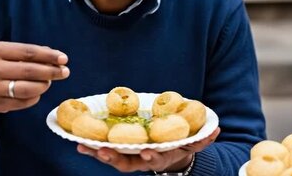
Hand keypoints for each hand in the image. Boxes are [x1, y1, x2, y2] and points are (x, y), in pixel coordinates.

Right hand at [0, 42, 68, 112]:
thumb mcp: (8, 52)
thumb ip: (30, 53)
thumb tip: (55, 56)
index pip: (28, 52)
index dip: (48, 56)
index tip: (63, 59)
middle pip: (29, 71)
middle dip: (51, 71)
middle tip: (65, 72)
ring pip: (26, 89)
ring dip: (44, 85)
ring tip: (49, 82)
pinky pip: (23, 102)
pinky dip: (35, 97)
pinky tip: (37, 92)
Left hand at [77, 127, 220, 172]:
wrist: (166, 154)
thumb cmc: (177, 146)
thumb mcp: (191, 144)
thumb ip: (202, 139)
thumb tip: (216, 129)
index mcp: (158, 158)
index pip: (154, 160)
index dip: (151, 157)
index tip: (148, 153)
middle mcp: (140, 161)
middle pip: (125, 163)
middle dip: (113, 158)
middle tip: (101, 151)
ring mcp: (127, 157)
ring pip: (109, 158)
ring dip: (96, 153)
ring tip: (81, 146)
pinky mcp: (117, 151)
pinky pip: (101, 150)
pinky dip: (89, 147)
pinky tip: (75, 142)